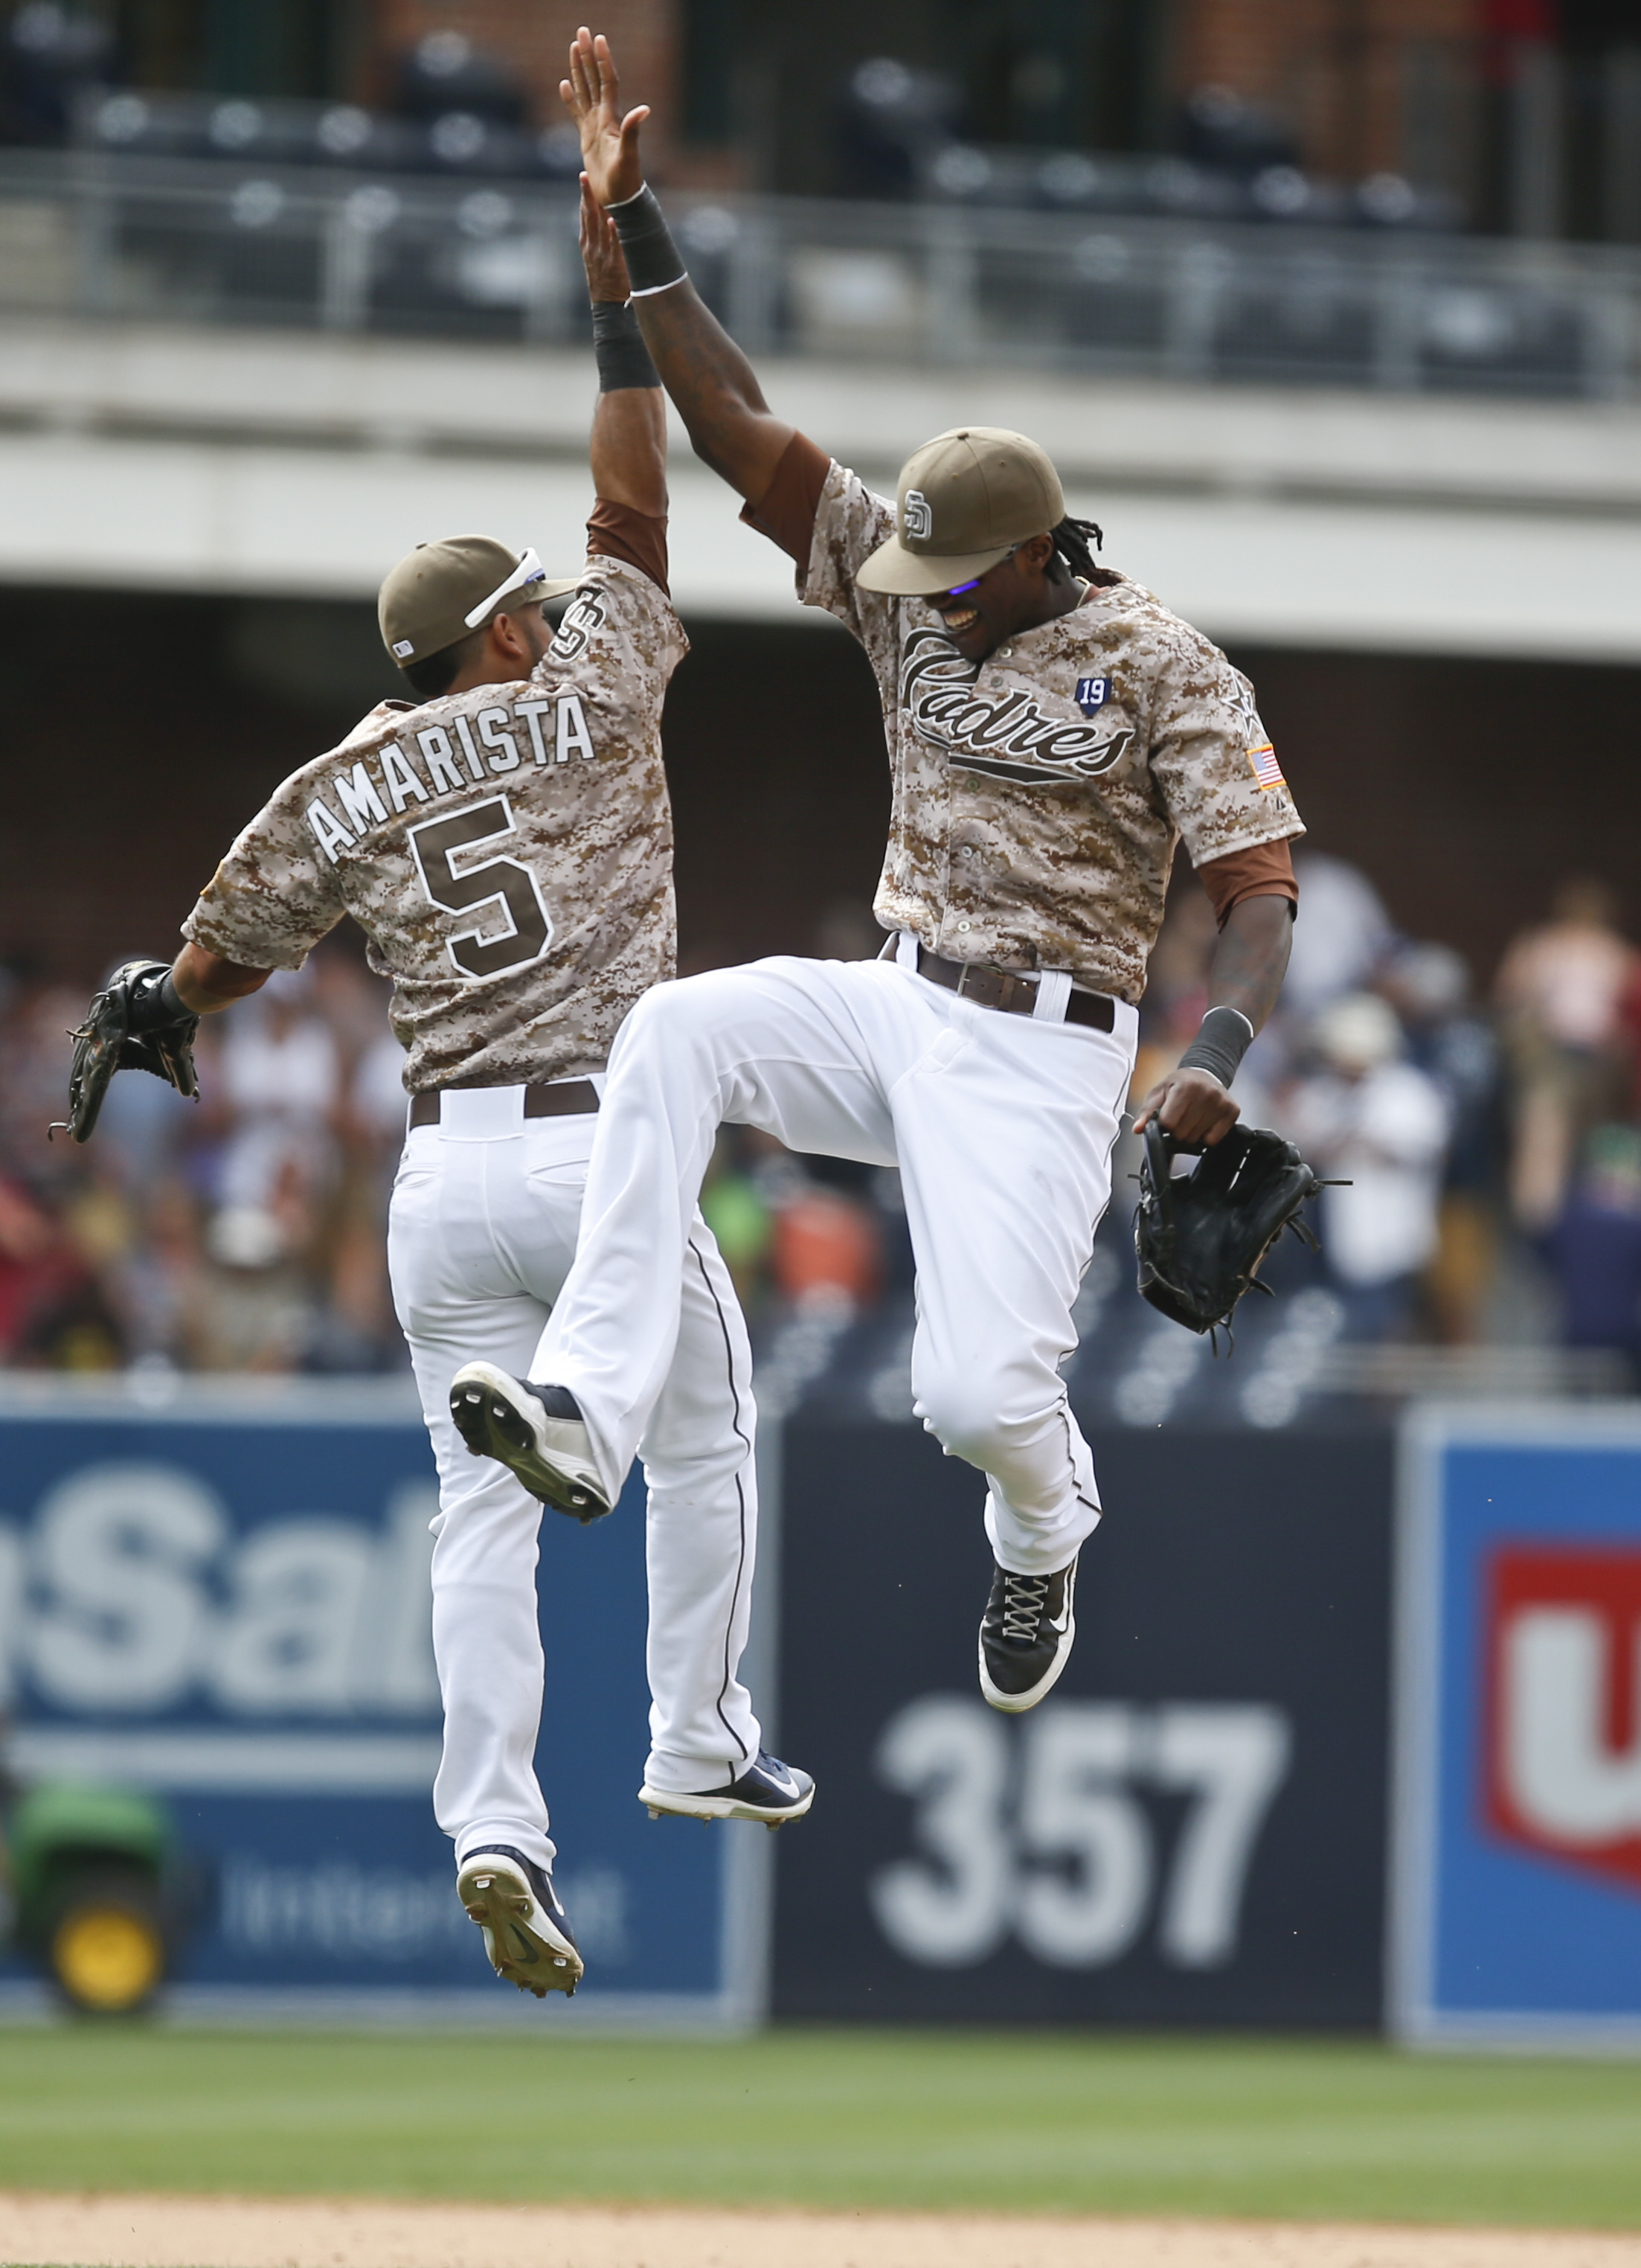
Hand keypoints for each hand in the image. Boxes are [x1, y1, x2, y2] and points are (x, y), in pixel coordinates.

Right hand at [560, 25, 646, 207]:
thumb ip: (633, 131)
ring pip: (585, 90)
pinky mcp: (587, 138)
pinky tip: (564, 85)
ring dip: (579, 69)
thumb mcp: (629, 155)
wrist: (620, 198)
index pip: (607, 81)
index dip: (602, 60)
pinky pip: (576, 112)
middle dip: (588, 55)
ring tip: (573, 47)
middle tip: (582, 31)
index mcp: (611, 117)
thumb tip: (645, 109)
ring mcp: (594, 126)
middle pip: (594, 79)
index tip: (598, 38)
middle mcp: (604, 117)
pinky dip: (570, 98)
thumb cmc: (626, 179)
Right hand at [579, 173, 629, 300]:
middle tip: (584, 176)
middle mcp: (592, 246)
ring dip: (598, 207)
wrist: (608, 307)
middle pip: (588, 216)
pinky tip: (613, 219)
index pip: (584, 215)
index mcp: (587, 243)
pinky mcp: (613, 264)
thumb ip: (600, 240)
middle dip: (586, 195)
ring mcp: (601, 255)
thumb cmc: (607, 282)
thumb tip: (608, 217)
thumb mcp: (597, 259)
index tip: (584, 178)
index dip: (584, 196)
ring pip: (598, 226)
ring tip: (597, 189)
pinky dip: (613, 232)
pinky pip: (614, 245)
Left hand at [1132, 1065, 1240, 1146]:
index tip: (1167, 1117)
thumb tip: (1138, 1129)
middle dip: (1177, 1130)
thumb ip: (1147, 1112)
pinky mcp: (1232, 1112)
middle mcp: (1206, 1094)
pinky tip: (1204, 1123)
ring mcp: (1221, 1103)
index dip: (1164, 1124)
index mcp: (1185, 1087)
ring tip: (1192, 1118)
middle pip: (1182, 1134)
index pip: (1168, 1123)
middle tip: (1180, 1117)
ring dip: (1191, 1134)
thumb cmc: (1180, 1084)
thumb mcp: (1159, 1092)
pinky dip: (1206, 1137)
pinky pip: (1213, 1140)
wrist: (1205, 1073)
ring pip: (1197, 1139)